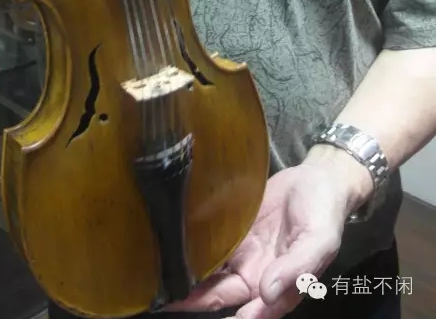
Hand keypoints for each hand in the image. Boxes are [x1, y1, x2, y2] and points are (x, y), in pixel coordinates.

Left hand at [165, 162, 357, 318]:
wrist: (316, 179)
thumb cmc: (323, 214)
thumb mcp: (319, 241)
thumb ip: (298, 269)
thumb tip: (268, 294)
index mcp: (281, 286)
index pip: (254, 312)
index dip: (235, 317)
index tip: (210, 316)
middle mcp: (258, 276)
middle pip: (222, 296)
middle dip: (196, 302)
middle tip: (168, 300)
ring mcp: (243, 254)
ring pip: (212, 274)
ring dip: (190, 280)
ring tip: (160, 280)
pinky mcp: (232, 232)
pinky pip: (211, 245)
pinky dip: (193, 250)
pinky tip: (172, 248)